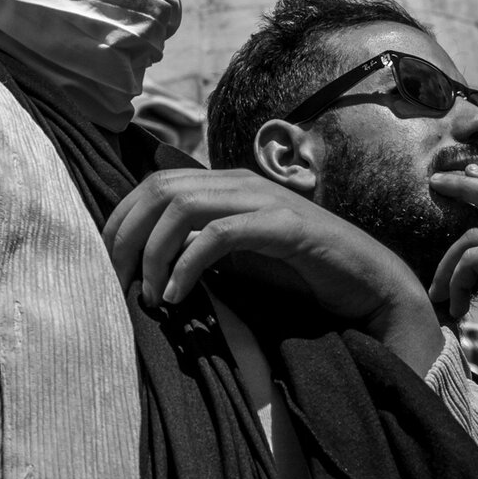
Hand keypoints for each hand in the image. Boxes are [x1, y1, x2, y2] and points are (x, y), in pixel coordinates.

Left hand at [104, 168, 439, 359]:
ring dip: (154, 251)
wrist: (370, 286)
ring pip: (182, 205)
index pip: (153, 184)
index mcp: (226, 184)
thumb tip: (149, 252)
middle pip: (159, 189)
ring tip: (150, 294)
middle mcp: (240, 182)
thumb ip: (199, 243)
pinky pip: (220, 234)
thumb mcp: (238, 257)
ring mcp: (263, 200)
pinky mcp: (284, 227)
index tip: (107, 265)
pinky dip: (189, 263)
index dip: (121, 220)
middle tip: (117, 282)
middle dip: (126, 235)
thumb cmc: (302, 275)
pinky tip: (178, 296)